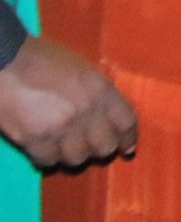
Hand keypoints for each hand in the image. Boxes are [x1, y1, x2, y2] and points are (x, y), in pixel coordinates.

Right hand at [0, 38, 136, 168]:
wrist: (6, 61)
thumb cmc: (43, 59)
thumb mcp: (83, 70)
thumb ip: (98, 93)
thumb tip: (106, 117)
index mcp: (101, 90)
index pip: (126, 122)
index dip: (128, 138)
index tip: (127, 148)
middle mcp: (86, 111)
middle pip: (105, 147)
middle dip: (100, 149)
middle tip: (91, 147)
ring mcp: (60, 128)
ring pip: (78, 159)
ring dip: (73, 155)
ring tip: (66, 147)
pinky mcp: (34, 140)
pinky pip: (49, 161)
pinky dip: (48, 159)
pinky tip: (45, 150)